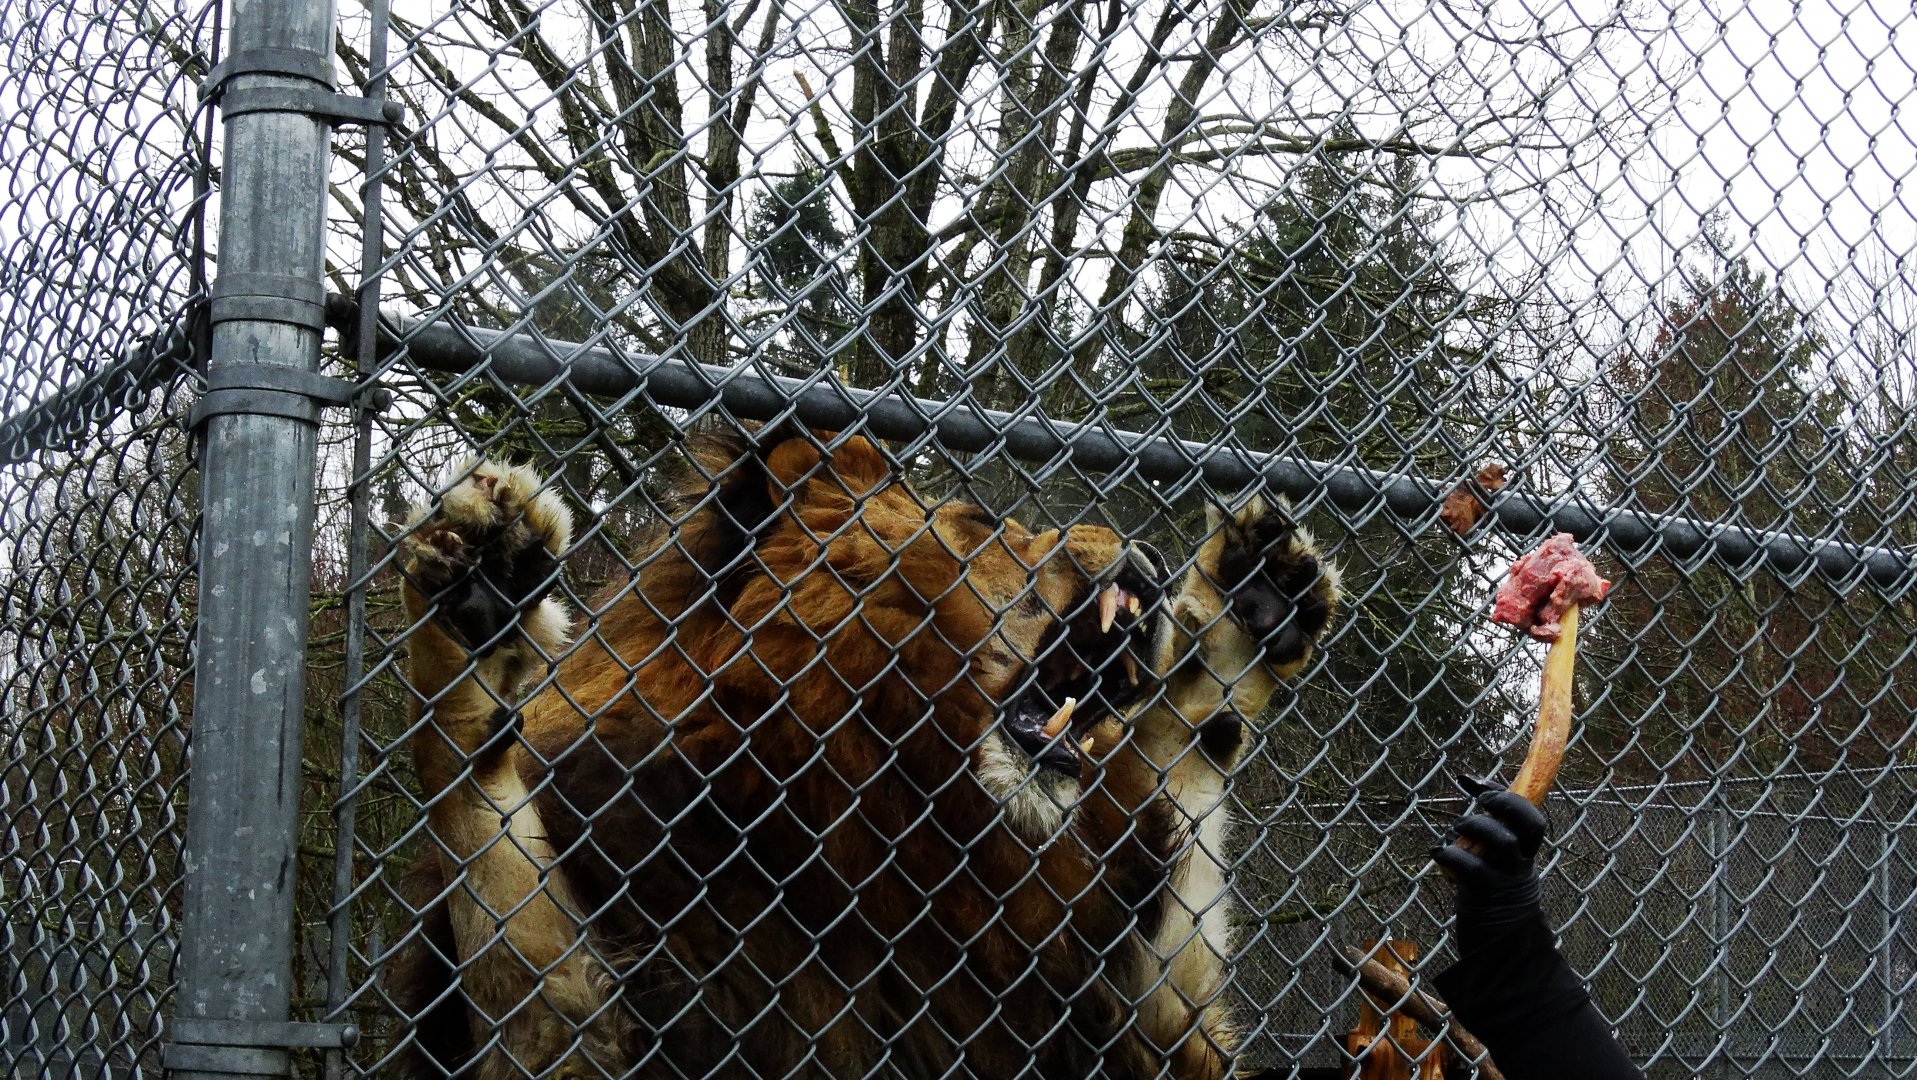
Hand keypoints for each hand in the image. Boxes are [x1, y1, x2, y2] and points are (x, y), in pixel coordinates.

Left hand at [1432, 775, 1548, 952]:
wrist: (1500, 955)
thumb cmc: (1491, 905)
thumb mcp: (1495, 868)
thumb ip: (1487, 839)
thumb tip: (1465, 795)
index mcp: (1525, 856)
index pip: (1530, 816)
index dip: (1502, 792)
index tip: (1469, 780)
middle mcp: (1521, 866)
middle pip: (1530, 823)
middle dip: (1505, 802)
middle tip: (1479, 800)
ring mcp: (1506, 881)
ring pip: (1503, 842)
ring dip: (1476, 826)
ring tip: (1455, 829)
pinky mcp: (1486, 897)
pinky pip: (1471, 868)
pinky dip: (1450, 855)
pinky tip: (1437, 854)